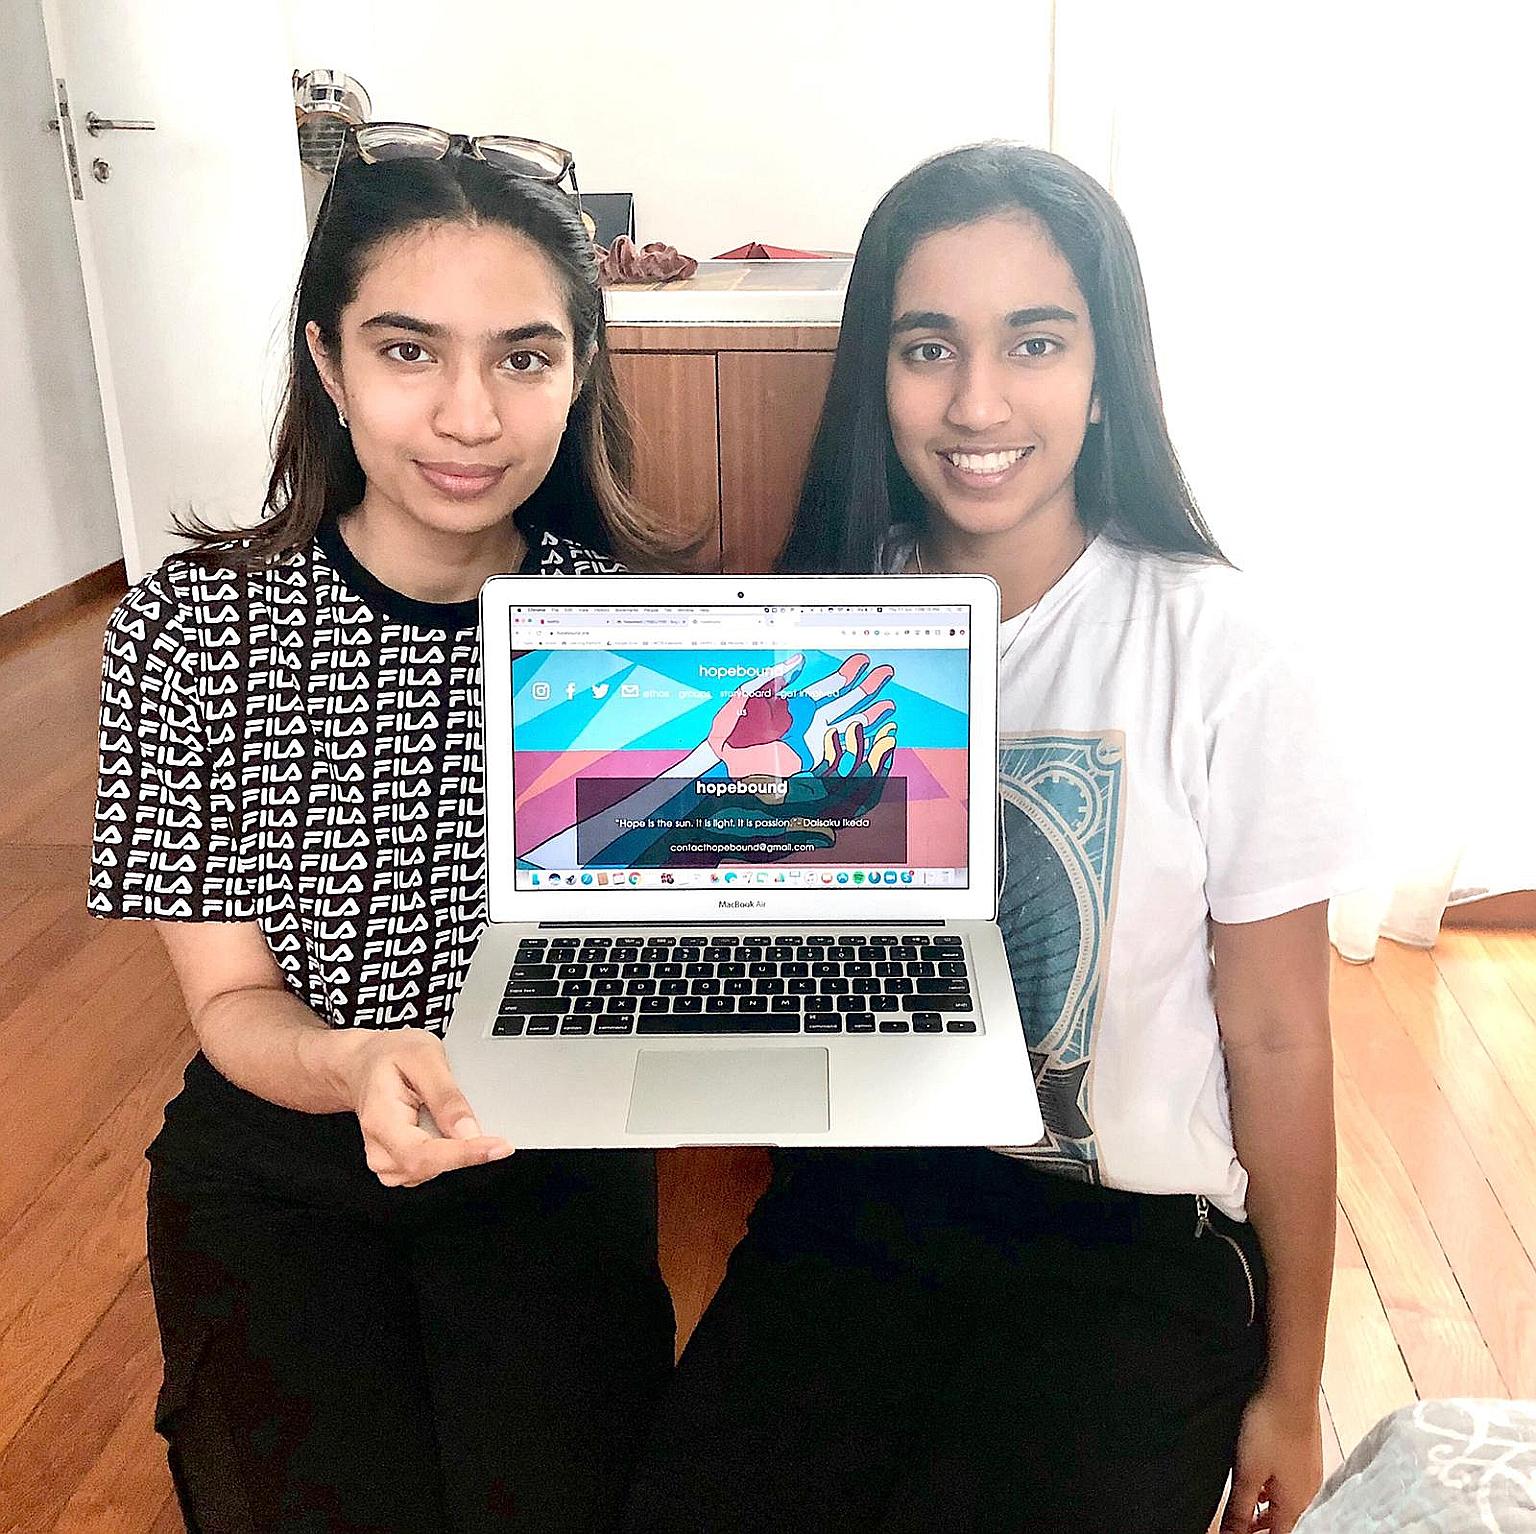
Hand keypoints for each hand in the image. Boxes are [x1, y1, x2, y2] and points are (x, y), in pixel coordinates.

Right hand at [336, 1028, 515, 1187]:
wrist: (365, 1064)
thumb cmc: (390, 1057)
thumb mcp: (423, 1057)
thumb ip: (446, 1096)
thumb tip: (470, 1132)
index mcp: (381, 1120)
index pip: (423, 1154)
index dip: (464, 1154)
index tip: (499, 1147)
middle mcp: (380, 1149)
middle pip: (432, 1167)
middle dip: (464, 1148)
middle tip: (474, 1112)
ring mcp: (387, 1162)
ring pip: (435, 1170)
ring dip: (454, 1147)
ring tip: (441, 1108)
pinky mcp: (399, 1166)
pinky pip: (433, 1168)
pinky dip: (447, 1150)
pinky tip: (438, 1123)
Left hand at [708, 654, 894, 781]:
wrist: (721, 762)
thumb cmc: (728, 729)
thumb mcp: (746, 696)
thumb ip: (772, 678)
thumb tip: (798, 661)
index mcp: (795, 705)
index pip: (828, 686)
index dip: (847, 673)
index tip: (862, 661)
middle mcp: (807, 722)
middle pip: (844, 702)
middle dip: (867, 687)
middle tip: (885, 674)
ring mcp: (810, 742)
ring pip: (847, 726)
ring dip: (868, 715)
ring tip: (887, 706)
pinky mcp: (809, 762)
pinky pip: (838, 751)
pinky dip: (855, 744)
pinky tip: (868, 735)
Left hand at [1220, 1386, 1323, 1532]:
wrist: (1290, 1387)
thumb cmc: (1270, 1427)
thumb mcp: (1246, 1473)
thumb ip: (1239, 1510)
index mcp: (1294, 1503)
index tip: (1235, 1532)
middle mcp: (1307, 1491)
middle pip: (1283, 1520)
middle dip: (1260, 1526)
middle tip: (1236, 1524)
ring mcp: (1308, 1470)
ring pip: (1285, 1498)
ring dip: (1264, 1505)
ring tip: (1243, 1502)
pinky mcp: (1304, 1451)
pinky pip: (1288, 1479)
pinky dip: (1271, 1485)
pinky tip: (1257, 1473)